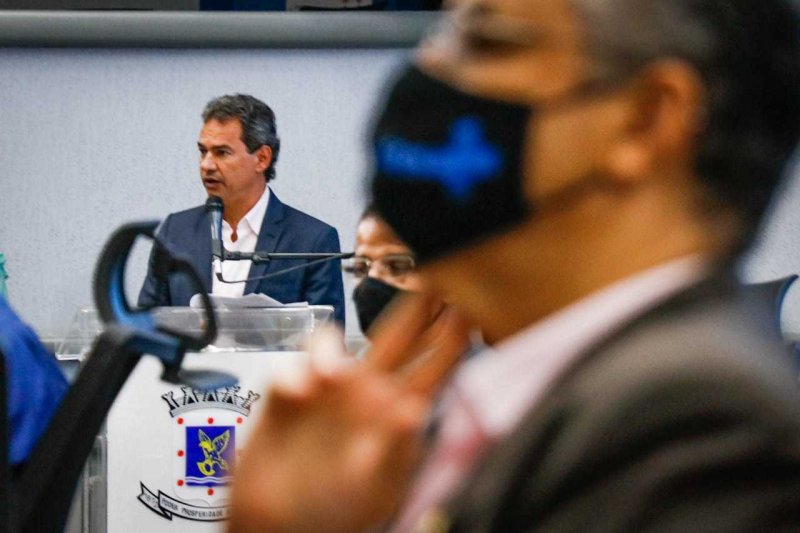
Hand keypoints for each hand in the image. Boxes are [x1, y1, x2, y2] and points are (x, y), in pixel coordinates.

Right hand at [228, 292, 469, 532]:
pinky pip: (290, 368)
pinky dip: (293, 374)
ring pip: (333, 341)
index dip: (449, 329)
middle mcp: (365, 392)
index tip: (466, 300)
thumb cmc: (334, 515)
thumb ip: (396, 449)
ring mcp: (327, 391)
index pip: (432, 361)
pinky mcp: (288, 396)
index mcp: (395, 410)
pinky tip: (296, 395)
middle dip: (413, 302)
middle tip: (429, 268)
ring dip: (329, 346)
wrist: (279, 528)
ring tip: (326, 375)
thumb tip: (415, 411)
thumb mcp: (376, 488)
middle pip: (395, 333)